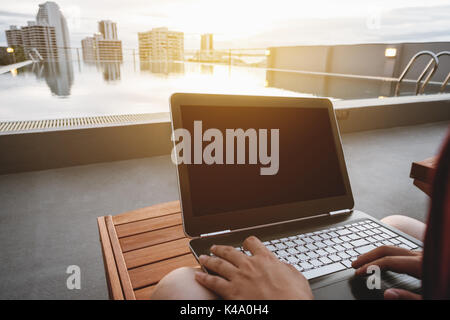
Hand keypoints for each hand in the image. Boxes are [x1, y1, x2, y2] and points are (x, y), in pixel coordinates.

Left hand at [194, 236, 313, 299]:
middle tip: (214, 247)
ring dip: (209, 260)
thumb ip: (285, 268)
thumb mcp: (296, 277)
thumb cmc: (295, 297)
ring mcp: (239, 278)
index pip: (253, 243)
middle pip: (231, 251)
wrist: (288, 308)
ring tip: (203, 257)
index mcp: (266, 259)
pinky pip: (213, 282)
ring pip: (219, 264)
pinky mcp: (232, 292)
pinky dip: (204, 278)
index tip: (245, 243)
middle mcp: (250, 265)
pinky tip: (198, 276)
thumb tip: (282, 266)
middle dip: (221, 248)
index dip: (248, 242)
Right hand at [351, 245, 422, 299]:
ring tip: (363, 261)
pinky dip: (385, 255)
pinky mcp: (423, 257)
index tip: (358, 272)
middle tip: (354, 264)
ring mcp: (422, 254)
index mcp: (420, 264)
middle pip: (387, 250)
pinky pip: (399, 251)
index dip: (371, 266)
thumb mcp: (429, 298)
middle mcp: (420, 255)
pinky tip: (380, 261)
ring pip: (392, 248)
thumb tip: (387, 294)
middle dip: (368, 256)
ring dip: (375, 254)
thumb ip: (409, 297)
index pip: (388, 261)